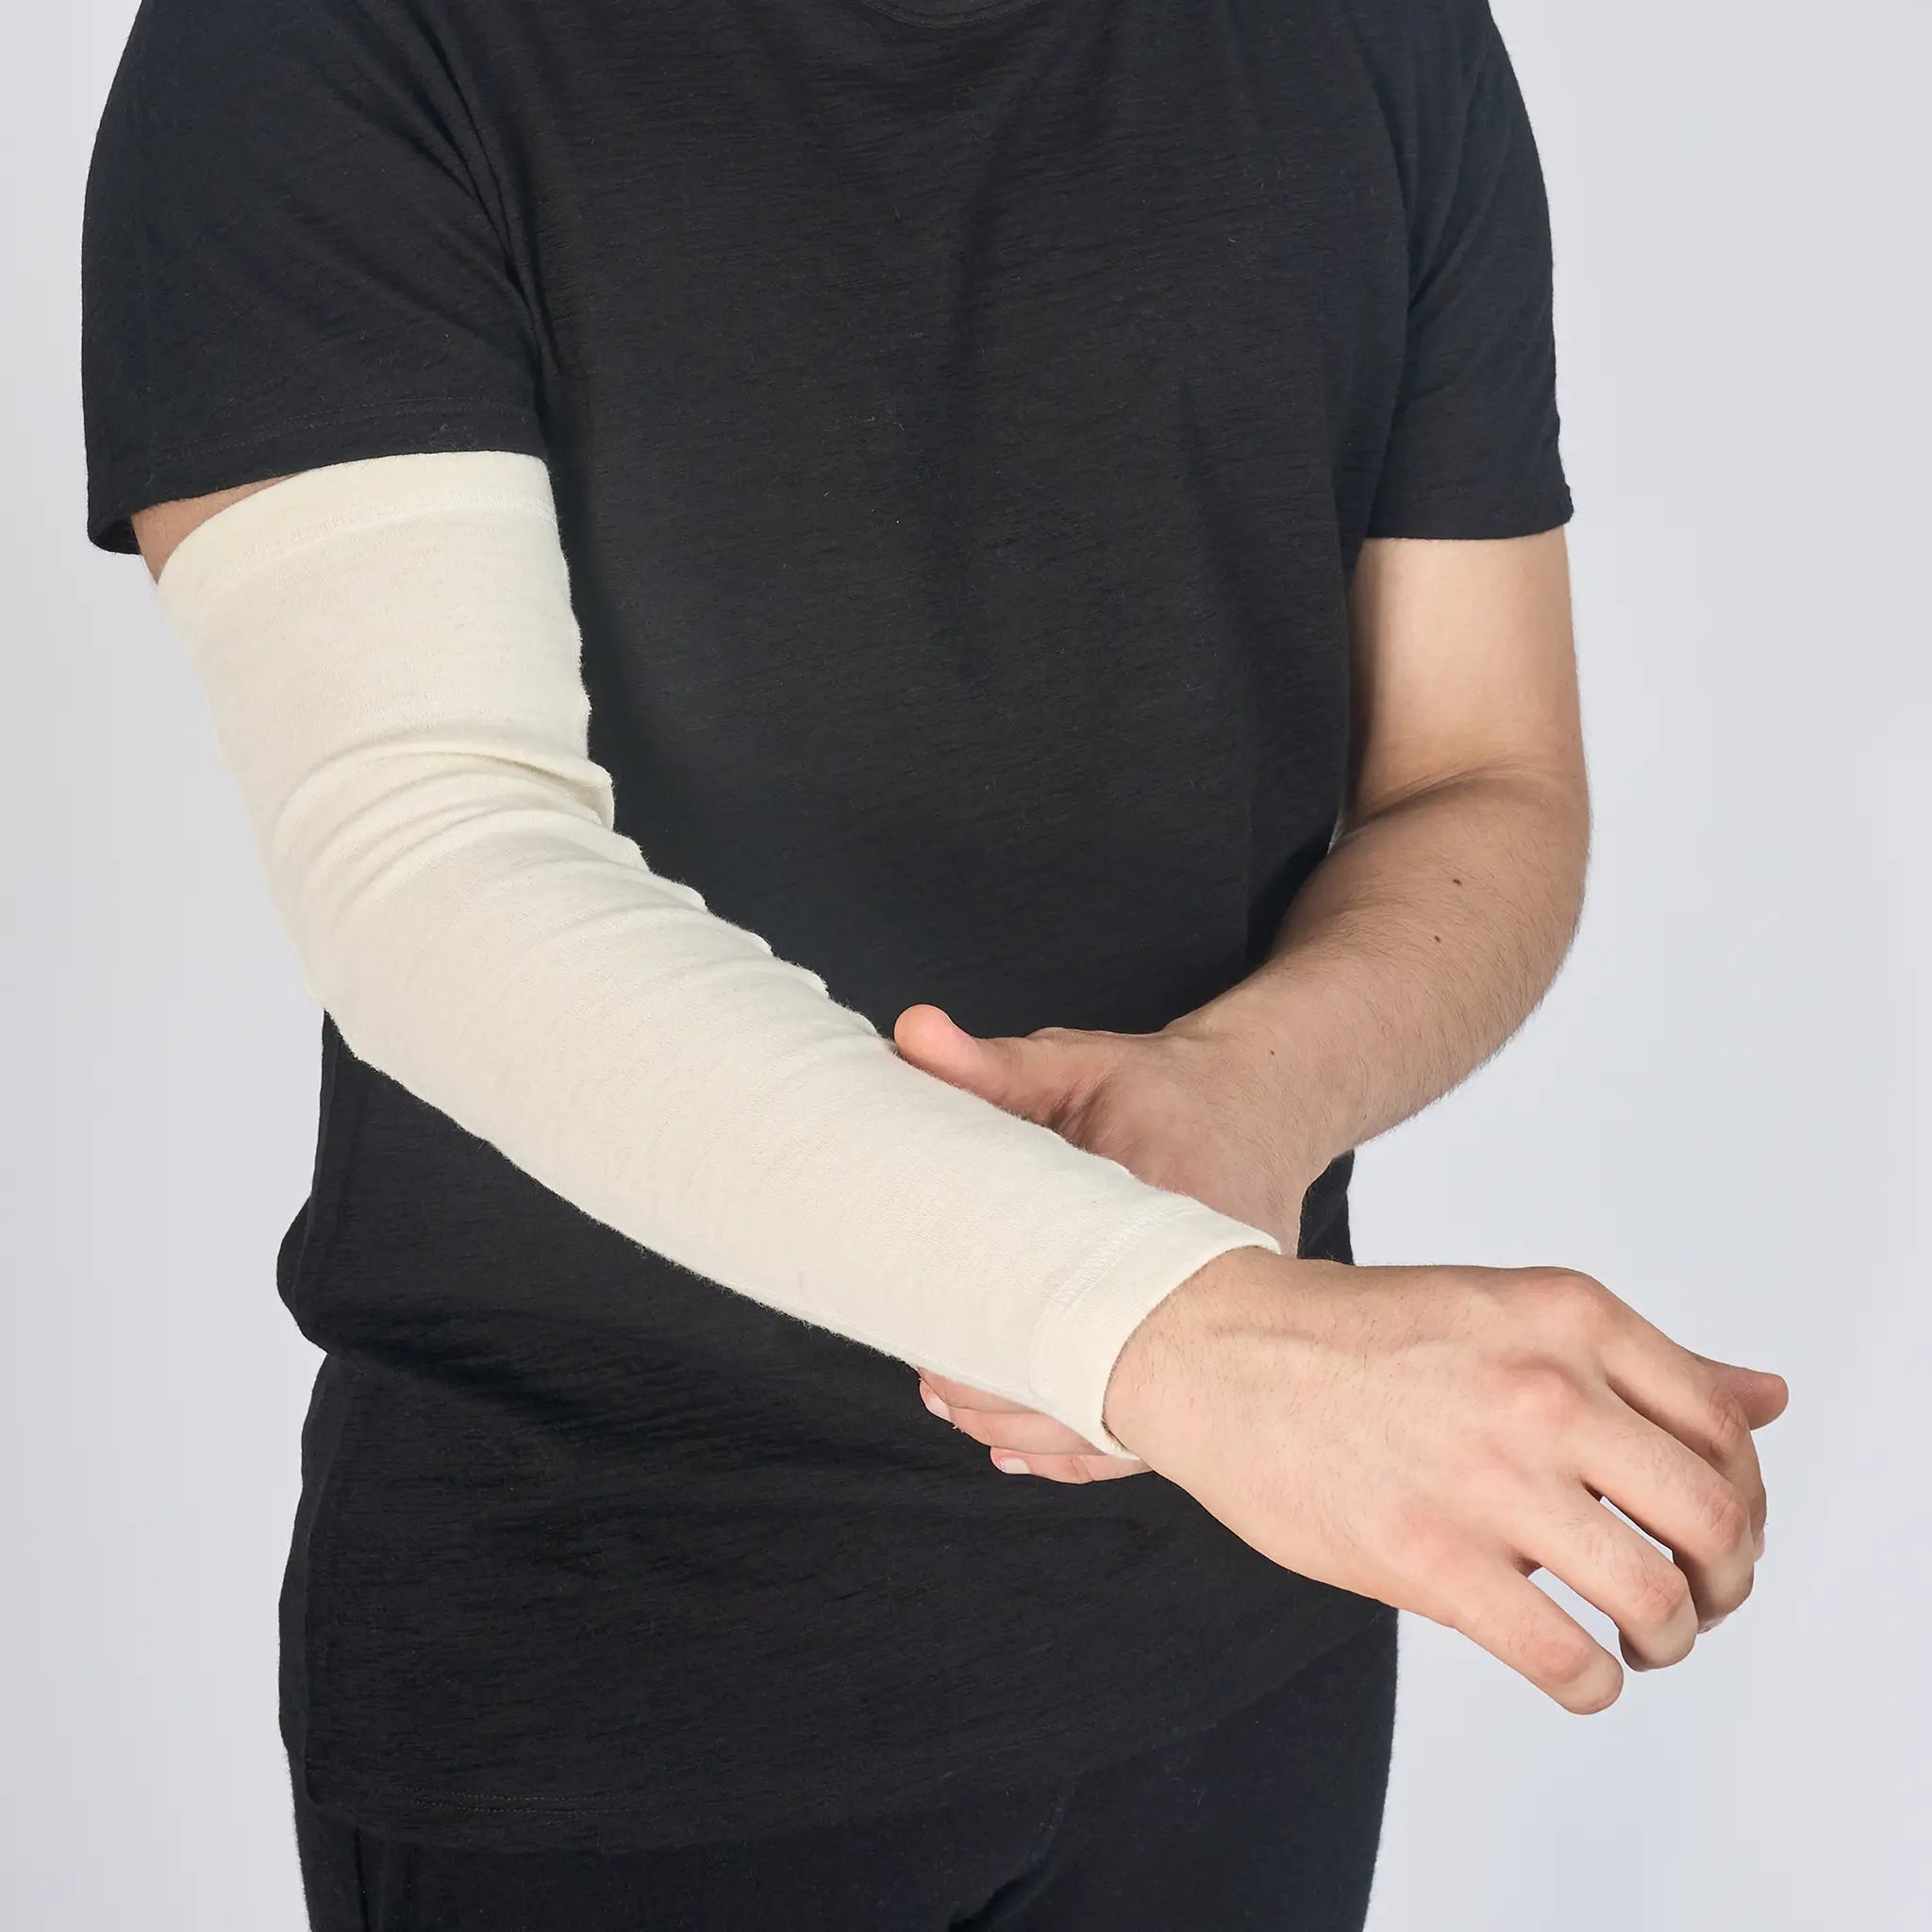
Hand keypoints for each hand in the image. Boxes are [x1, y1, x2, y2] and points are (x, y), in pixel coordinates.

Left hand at [896, 1001, 1320, 1480]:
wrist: (1260, 1110)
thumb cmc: (1166, 1091)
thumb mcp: (1080, 1064)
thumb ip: (994, 1063)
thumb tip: (911, 1033)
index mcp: (1171, 1204)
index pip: (1081, 1279)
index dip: (1002, 1317)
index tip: (936, 1326)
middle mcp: (1207, 1280)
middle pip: (1102, 1363)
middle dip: (1009, 1386)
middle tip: (933, 1381)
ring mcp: (1218, 1325)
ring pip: (1124, 1412)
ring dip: (1036, 1423)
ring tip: (957, 1409)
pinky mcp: (1214, 1350)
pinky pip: (1150, 1426)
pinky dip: (1081, 1446)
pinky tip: (1022, 1449)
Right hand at [1103, 1246, 1790, 1712]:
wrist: (1215, 1350)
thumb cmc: (1359, 1335)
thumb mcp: (1510, 1308)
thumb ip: (1640, 1359)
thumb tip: (1768, 1396)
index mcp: (1569, 1315)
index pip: (1724, 1430)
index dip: (1744, 1499)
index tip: (1714, 1530)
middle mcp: (1544, 1388)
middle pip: (1716, 1520)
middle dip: (1727, 1581)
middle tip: (1697, 1600)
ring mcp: (1487, 1477)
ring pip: (1657, 1598)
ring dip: (1668, 1640)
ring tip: (1637, 1639)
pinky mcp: (1429, 1561)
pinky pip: (1567, 1661)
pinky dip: (1594, 1685)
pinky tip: (1575, 1668)